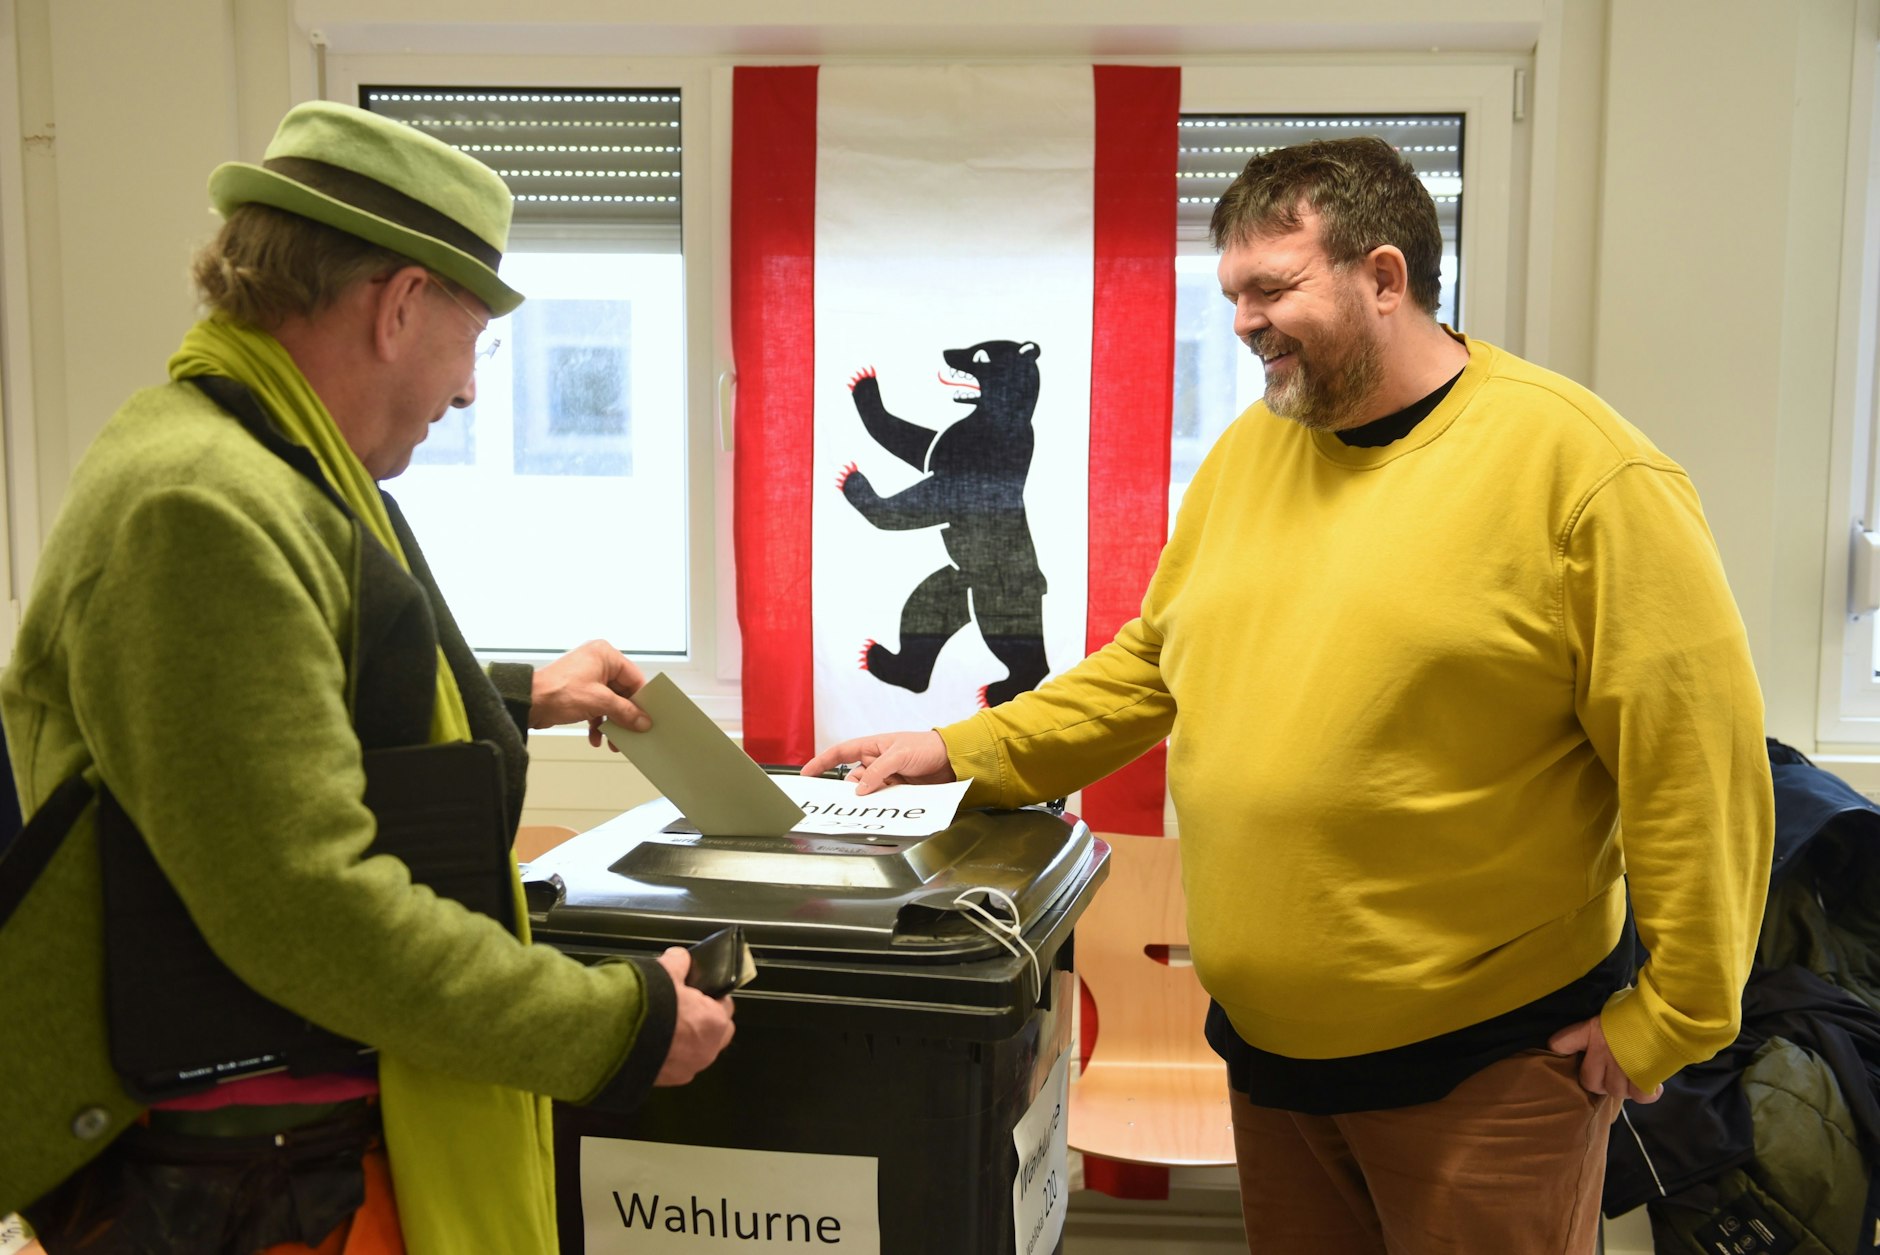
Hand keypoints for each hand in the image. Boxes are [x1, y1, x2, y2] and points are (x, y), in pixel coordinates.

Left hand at [529, 639, 649, 747]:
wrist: (526, 702)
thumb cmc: (556, 692)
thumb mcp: (598, 702)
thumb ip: (625, 712)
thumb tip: (643, 721)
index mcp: (605, 655)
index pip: (634, 677)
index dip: (641, 700)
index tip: (648, 717)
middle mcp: (598, 662)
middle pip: (622, 692)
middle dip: (625, 716)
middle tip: (632, 733)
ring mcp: (588, 677)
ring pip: (610, 702)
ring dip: (612, 723)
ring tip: (614, 741)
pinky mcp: (579, 691)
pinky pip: (597, 706)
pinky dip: (598, 722)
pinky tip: (596, 738)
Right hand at [653, 946, 735, 1085]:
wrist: (614, 1039)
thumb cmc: (646, 1007)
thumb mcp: (665, 971)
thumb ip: (679, 962)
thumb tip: (680, 958)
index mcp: (714, 1022)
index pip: (726, 1006)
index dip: (711, 996)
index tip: (698, 992)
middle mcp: (706, 1050)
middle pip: (716, 1033)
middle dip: (703, 1022)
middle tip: (683, 1009)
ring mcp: (686, 1069)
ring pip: (695, 1052)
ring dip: (685, 1041)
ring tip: (663, 1026)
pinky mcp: (666, 1081)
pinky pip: (674, 1066)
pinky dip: (667, 1055)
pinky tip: (651, 1042)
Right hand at [801, 731, 954, 795]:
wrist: (952, 760)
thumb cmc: (926, 746)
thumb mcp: (899, 755)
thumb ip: (878, 771)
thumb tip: (859, 789)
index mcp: (871, 747)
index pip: (840, 753)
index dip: (821, 763)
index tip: (806, 774)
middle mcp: (876, 763)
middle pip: (852, 779)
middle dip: (848, 790)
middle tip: (843, 802)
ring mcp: (886, 778)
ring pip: (867, 793)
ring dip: (867, 800)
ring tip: (870, 805)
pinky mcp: (897, 791)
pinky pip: (882, 801)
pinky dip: (880, 805)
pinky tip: (883, 809)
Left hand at [1547, 1015, 1662, 1102]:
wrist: (1670, 1013)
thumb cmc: (1642, 1005)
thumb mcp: (1616, 1004)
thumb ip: (1607, 1020)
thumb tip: (1610, 1024)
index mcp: (1592, 1030)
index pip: (1560, 1044)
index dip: (1561, 1049)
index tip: (1566, 1051)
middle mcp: (1602, 1052)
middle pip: (1589, 1081)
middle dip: (1599, 1081)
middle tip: (1611, 1072)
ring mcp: (1621, 1069)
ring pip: (1615, 1091)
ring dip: (1624, 1087)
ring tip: (1634, 1075)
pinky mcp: (1642, 1080)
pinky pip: (1638, 1097)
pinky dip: (1645, 1093)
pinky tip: (1651, 1083)